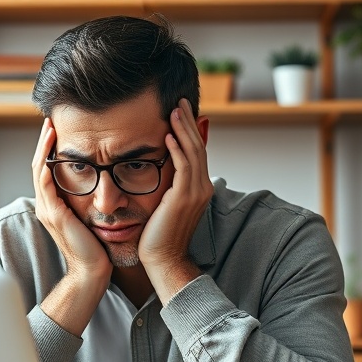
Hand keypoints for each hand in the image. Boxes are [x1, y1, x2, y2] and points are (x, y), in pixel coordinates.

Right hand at [31, 118, 111, 279]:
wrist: (92, 272)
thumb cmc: (97, 248)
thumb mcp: (91, 217)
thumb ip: (89, 201)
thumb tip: (103, 183)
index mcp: (53, 205)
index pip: (47, 169)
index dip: (50, 149)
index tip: (58, 129)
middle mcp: (46, 206)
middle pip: (38, 165)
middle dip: (44, 142)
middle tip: (50, 120)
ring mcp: (47, 210)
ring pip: (39, 170)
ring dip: (44, 148)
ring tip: (50, 128)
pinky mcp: (55, 215)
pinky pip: (46, 184)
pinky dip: (48, 165)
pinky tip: (54, 152)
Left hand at [138, 99, 212, 295]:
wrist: (163, 260)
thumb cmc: (159, 236)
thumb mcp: (166, 205)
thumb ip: (168, 186)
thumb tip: (161, 169)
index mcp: (199, 188)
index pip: (197, 152)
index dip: (190, 130)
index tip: (180, 112)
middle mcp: (202, 188)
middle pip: (198, 146)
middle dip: (188, 122)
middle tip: (179, 101)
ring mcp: (196, 192)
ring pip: (193, 152)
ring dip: (183, 129)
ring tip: (174, 109)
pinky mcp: (183, 198)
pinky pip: (183, 167)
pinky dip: (177, 149)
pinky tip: (167, 136)